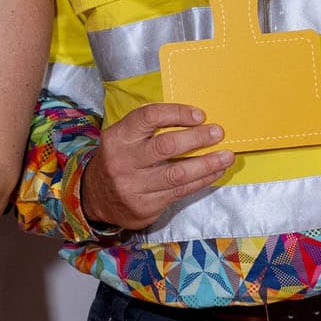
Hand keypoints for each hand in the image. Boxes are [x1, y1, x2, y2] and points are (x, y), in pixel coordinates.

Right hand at [79, 103, 232, 233]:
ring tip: (226, 156)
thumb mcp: (123, 138)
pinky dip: (202, 181)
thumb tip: (194, 120)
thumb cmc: (119, 159)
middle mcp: (122, 162)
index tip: (199, 115)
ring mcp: (133, 187)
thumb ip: (148, 129)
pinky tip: (214, 172)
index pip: (149, 117)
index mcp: (117, 138)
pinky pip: (180, 192)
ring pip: (178, 174)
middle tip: (217, 132)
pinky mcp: (145, 206)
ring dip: (207, 163)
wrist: (94, 197)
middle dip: (197, 138)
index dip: (177, 113)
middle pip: (166, 146)